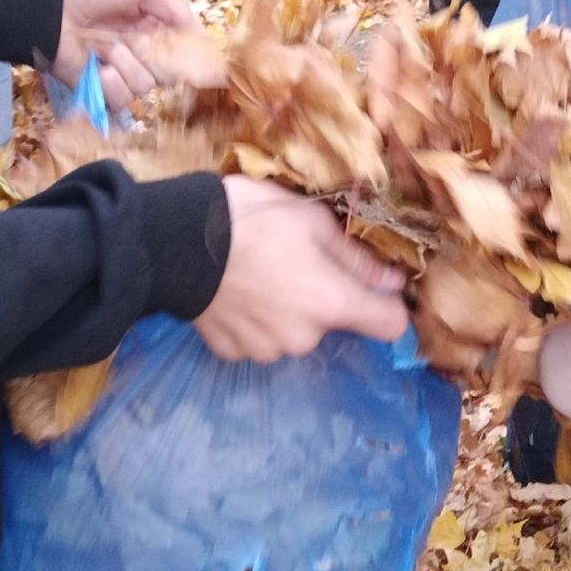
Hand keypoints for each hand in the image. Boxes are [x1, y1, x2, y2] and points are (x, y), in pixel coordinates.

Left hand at [50, 0, 199, 109]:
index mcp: (150, 24)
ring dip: (126, 64)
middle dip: (157, 58)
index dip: (186, 53)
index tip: (197, 58)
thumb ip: (176, 10)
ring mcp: (118, 70)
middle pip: (168, 72)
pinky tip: (96, 64)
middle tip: (137, 42)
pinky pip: (120, 97)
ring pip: (145, 85)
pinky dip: (109, 81)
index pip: (179, 48)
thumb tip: (203, 38)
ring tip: (105, 47)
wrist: (51, 5)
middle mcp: (138, 50)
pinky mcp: (98, 88)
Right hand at [194, 177, 408, 362]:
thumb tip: (395, 282)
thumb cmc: (252, 218)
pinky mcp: (231, 352)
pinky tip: (237, 290)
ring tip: (260, 272)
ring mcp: (265, 350)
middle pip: (334, 323)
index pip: (390, 326)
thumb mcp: (313, 220)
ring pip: (294, 332)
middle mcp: (303, 338)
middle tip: (295, 259)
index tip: (375, 285)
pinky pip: (258, 338)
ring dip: (286, 310)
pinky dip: (254, 320)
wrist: (175, 241)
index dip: (389, 304)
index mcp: (331, 303)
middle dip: (323, 296)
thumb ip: (357, 258)